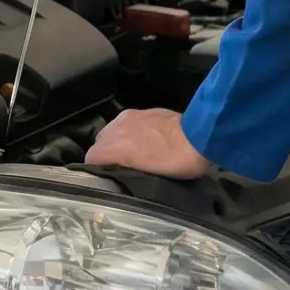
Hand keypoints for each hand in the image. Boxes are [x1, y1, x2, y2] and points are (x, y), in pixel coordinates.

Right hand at [86, 108, 211, 178]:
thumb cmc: (175, 162)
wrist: (199, 137)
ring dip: (119, 142)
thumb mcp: (147, 178)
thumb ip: (124, 172)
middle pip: (100, 143)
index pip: (91, 158)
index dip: (97, 170)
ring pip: (113, 131)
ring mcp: (129, 117)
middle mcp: (116, 128)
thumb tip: (115, 175)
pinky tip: (146, 141)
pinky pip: (128, 124)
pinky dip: (131, 132)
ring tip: (135, 154)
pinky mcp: (143, 111)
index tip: (108, 178)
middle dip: (108, 154)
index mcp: (114, 145)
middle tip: (124, 168)